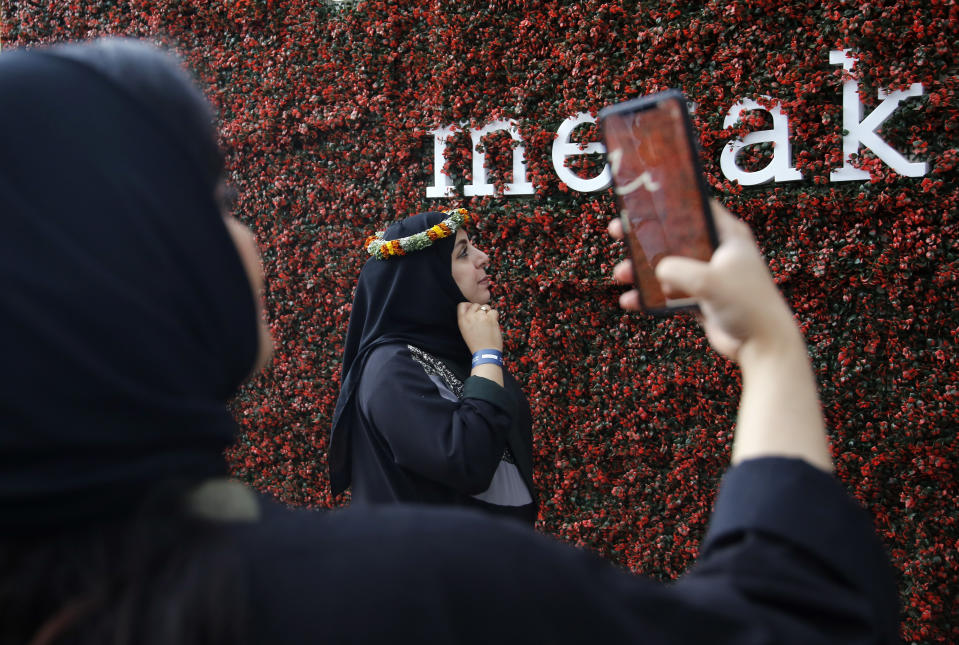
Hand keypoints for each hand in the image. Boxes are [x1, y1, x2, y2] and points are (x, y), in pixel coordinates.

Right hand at [457, 302, 502, 354]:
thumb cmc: (476, 343)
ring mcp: (480, 316)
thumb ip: (468, 319)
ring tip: (488, 323)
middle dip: (481, 310)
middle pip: (475, 304)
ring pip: (486, 307)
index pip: (462, 305)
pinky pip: (494, 311)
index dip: (469, 305)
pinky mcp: (490, 318)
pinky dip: (495, 317)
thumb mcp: (465, 331)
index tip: (474, 311)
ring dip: (488, 313)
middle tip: (483, 320)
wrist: (485, 353)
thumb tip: (475, 309)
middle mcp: (469, 317)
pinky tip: (493, 325)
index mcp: (462, 320)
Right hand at [610, 200, 830, 470]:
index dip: (670, 202)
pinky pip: (670, 293)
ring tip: (620, 275)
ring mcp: (709, 277)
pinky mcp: (702, 300)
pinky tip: (630, 301)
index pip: (696, 208)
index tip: (642, 199)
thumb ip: (675, 268)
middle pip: (675, 237)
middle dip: (644, 237)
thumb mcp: (705, 279)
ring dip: (642, 271)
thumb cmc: (745, 304)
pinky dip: (651, 297)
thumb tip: (655, 269)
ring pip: (668, 267)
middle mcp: (718, 253)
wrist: (762, 345)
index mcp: (728, 236)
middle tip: (619, 230)